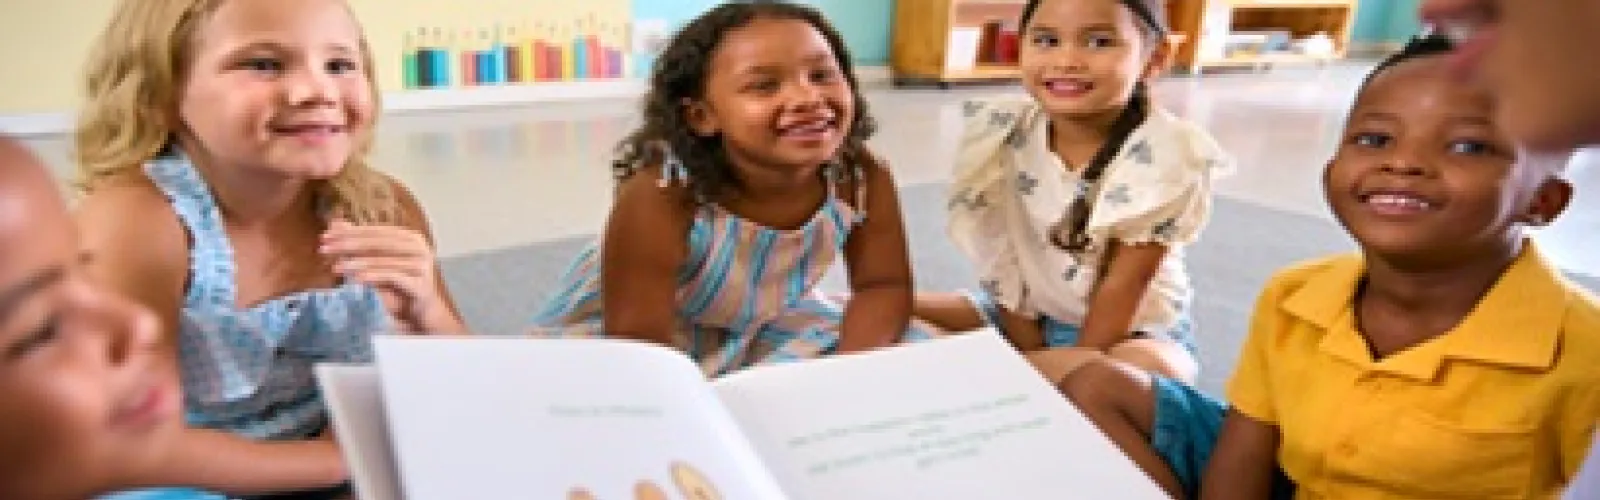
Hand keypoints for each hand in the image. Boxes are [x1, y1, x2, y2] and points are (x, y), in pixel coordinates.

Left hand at [321, 219, 447, 332]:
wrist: (422, 312)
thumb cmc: (399, 286)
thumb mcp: (377, 263)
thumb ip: (359, 243)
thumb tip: (335, 223)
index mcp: (409, 238)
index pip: (375, 230)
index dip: (349, 232)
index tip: (325, 236)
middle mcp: (419, 248)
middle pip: (379, 242)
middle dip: (349, 245)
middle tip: (324, 249)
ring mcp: (421, 266)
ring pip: (384, 260)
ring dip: (357, 263)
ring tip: (335, 268)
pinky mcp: (420, 284)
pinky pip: (393, 277)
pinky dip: (373, 277)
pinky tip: (356, 279)